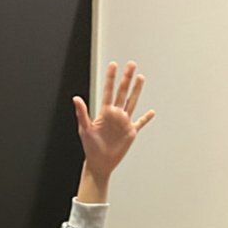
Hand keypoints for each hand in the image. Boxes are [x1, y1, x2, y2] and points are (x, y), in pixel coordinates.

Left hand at [74, 60, 154, 184]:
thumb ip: (81, 113)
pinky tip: (151, 112)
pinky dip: (146, 118)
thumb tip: (75, 98)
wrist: (99, 163)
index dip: (111, 78)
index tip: (114, 65)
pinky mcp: (130, 133)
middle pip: (122, 92)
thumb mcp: (84, 129)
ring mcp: (123, 123)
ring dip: (136, 90)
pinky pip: (140, 123)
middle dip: (127, 78)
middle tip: (132, 64)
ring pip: (132, 102)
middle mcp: (115, 114)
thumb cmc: (90, 148)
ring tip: (141, 77)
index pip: (109, 91)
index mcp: (104, 112)